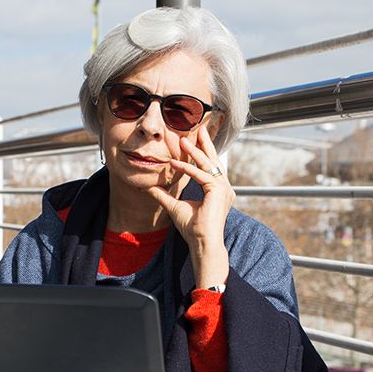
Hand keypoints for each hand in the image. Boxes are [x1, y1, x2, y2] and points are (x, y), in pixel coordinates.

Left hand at [147, 123, 232, 288]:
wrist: (202, 243)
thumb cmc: (192, 229)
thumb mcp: (174, 207)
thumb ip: (163, 195)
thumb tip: (148, 187)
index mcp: (217, 189)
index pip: (206, 166)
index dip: (196, 153)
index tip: (185, 141)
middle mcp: (224, 187)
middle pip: (212, 160)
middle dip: (203, 144)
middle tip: (197, 128)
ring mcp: (224, 189)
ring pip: (207, 165)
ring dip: (194, 152)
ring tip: (182, 140)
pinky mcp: (219, 192)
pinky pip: (202, 176)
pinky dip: (188, 169)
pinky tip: (174, 163)